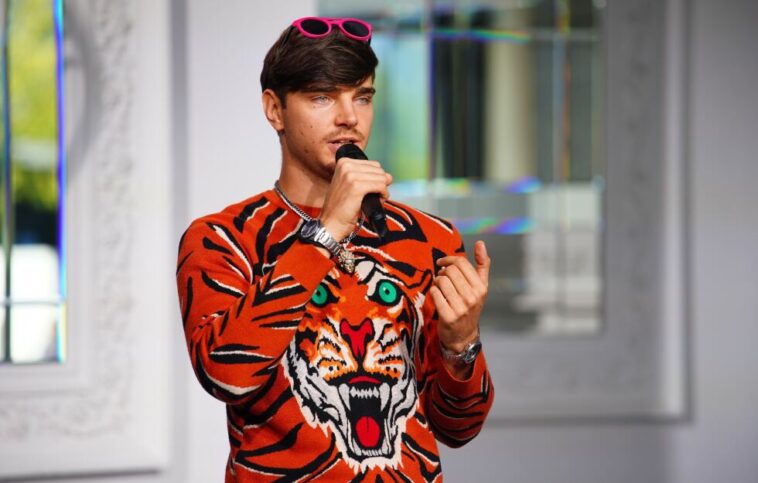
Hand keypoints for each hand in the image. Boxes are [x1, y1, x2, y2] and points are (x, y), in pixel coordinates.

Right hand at [320, 157, 391, 240]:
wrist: (331, 223)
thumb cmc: (341, 207)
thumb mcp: (347, 184)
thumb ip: (363, 176)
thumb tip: (388, 176)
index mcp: (343, 162)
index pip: (373, 164)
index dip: (377, 177)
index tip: (371, 189)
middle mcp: (346, 165)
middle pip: (379, 170)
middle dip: (381, 183)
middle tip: (374, 195)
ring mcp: (350, 175)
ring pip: (382, 178)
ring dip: (383, 190)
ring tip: (375, 199)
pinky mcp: (357, 187)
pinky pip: (381, 186)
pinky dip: (384, 194)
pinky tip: (379, 201)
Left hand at [430, 241, 489, 371]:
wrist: (463, 335)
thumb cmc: (470, 306)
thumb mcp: (480, 287)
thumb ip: (482, 265)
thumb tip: (481, 243)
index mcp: (481, 287)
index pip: (461, 263)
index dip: (448, 259)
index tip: (441, 263)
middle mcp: (473, 297)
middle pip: (449, 271)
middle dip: (442, 272)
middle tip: (441, 279)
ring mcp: (461, 308)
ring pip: (441, 281)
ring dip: (436, 282)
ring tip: (439, 287)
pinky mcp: (448, 316)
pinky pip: (434, 294)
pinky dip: (433, 293)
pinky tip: (437, 297)